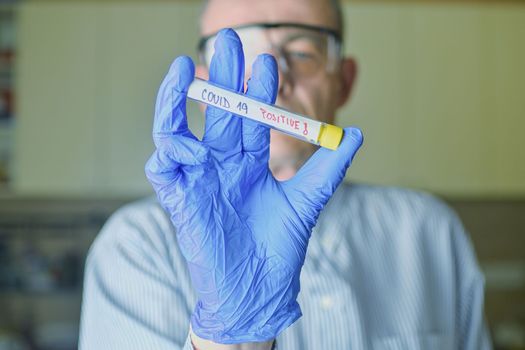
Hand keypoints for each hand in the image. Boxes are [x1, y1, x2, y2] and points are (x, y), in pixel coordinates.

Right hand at [145, 29, 362, 343]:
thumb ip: (329, 168)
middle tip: (228, 40)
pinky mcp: (179, 201)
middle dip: (221, 78)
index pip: (250, 118)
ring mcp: (197, 181)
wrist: (258, 291)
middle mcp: (221, 166)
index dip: (256, 91)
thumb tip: (355, 133)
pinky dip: (170, 152)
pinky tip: (189, 146)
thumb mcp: (307, 201)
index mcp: (249, 164)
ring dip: (177, 100)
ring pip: (178, 131)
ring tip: (181, 68)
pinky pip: (162, 168)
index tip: (266, 62)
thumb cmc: (280, 248)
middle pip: (216, 114)